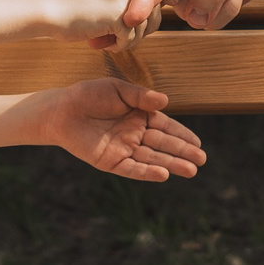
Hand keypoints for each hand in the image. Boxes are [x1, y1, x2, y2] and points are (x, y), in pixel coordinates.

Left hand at [42, 79, 204, 182]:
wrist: (61, 110)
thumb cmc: (88, 95)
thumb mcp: (118, 90)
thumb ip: (141, 97)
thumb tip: (165, 101)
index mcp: (139, 116)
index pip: (166, 127)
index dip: (182, 135)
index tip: (198, 143)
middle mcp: (134, 134)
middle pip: (163, 145)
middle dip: (183, 152)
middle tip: (202, 160)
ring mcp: (124, 149)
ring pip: (152, 158)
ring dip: (172, 164)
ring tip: (191, 170)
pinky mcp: (111, 161)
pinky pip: (132, 169)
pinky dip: (147, 172)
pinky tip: (164, 174)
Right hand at [50, 0, 151, 50]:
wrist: (48, 13)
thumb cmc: (70, 11)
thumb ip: (119, 0)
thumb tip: (147, 18)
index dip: (150, 7)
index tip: (139, 22)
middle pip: (156, 8)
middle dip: (144, 28)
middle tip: (124, 37)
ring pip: (146, 25)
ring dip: (130, 39)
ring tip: (110, 42)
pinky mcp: (116, 14)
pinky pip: (131, 37)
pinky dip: (120, 45)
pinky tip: (105, 44)